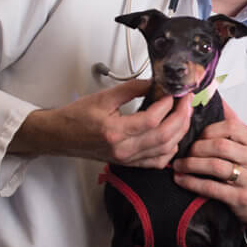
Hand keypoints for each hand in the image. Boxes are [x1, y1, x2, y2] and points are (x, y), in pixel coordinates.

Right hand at [9, 79, 192, 167]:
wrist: (59, 136)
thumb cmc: (76, 117)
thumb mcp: (103, 97)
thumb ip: (132, 89)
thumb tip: (155, 83)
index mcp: (114, 132)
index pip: (152, 120)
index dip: (168, 105)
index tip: (174, 93)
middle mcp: (123, 150)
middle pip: (164, 137)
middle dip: (181, 117)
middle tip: (186, 100)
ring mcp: (127, 159)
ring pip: (165, 150)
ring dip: (180, 131)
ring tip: (184, 114)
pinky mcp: (128, 164)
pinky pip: (157, 162)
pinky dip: (170, 149)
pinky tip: (173, 135)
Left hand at [171, 98, 246, 242]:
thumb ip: (237, 129)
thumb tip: (217, 102)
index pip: (230, 127)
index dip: (208, 130)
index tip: (196, 135)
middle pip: (219, 145)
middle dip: (196, 147)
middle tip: (184, 151)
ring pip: (214, 165)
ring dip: (190, 164)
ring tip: (178, 165)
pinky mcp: (240, 198)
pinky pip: (211, 187)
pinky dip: (192, 182)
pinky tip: (181, 180)